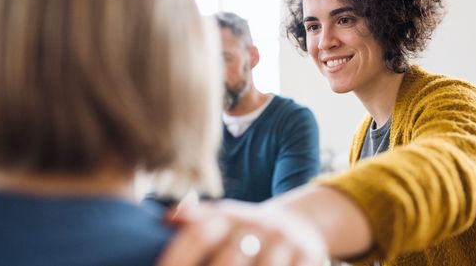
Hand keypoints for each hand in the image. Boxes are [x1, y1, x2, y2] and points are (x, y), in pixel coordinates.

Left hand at [158, 199, 327, 265]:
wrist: (300, 225)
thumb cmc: (247, 231)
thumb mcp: (223, 219)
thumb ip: (195, 220)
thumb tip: (165, 220)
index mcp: (229, 215)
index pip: (198, 235)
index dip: (177, 259)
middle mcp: (258, 224)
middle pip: (228, 260)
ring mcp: (285, 241)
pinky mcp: (310, 255)